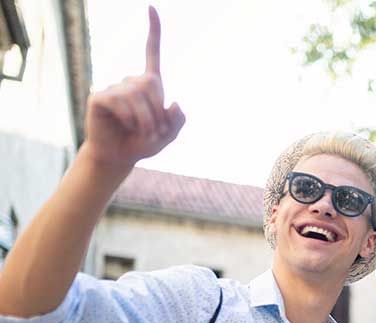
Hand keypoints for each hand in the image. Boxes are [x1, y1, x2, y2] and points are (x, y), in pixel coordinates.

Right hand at [82, 7, 184, 169]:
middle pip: (150, 84)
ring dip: (146, 120)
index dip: (154, 32)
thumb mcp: (169, 135)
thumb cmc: (143, 143)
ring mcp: (113, 88)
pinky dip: (129, 119)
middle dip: (158, 112)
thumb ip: (178, 121)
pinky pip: (119, 102)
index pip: (152, 53)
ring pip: (136, 96)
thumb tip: (175, 103)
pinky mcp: (100, 97)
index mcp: (148, 85)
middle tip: (154, 131)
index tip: (151, 7)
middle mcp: (130, 82)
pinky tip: (125, 126)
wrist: (118, 157)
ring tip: (142, 133)